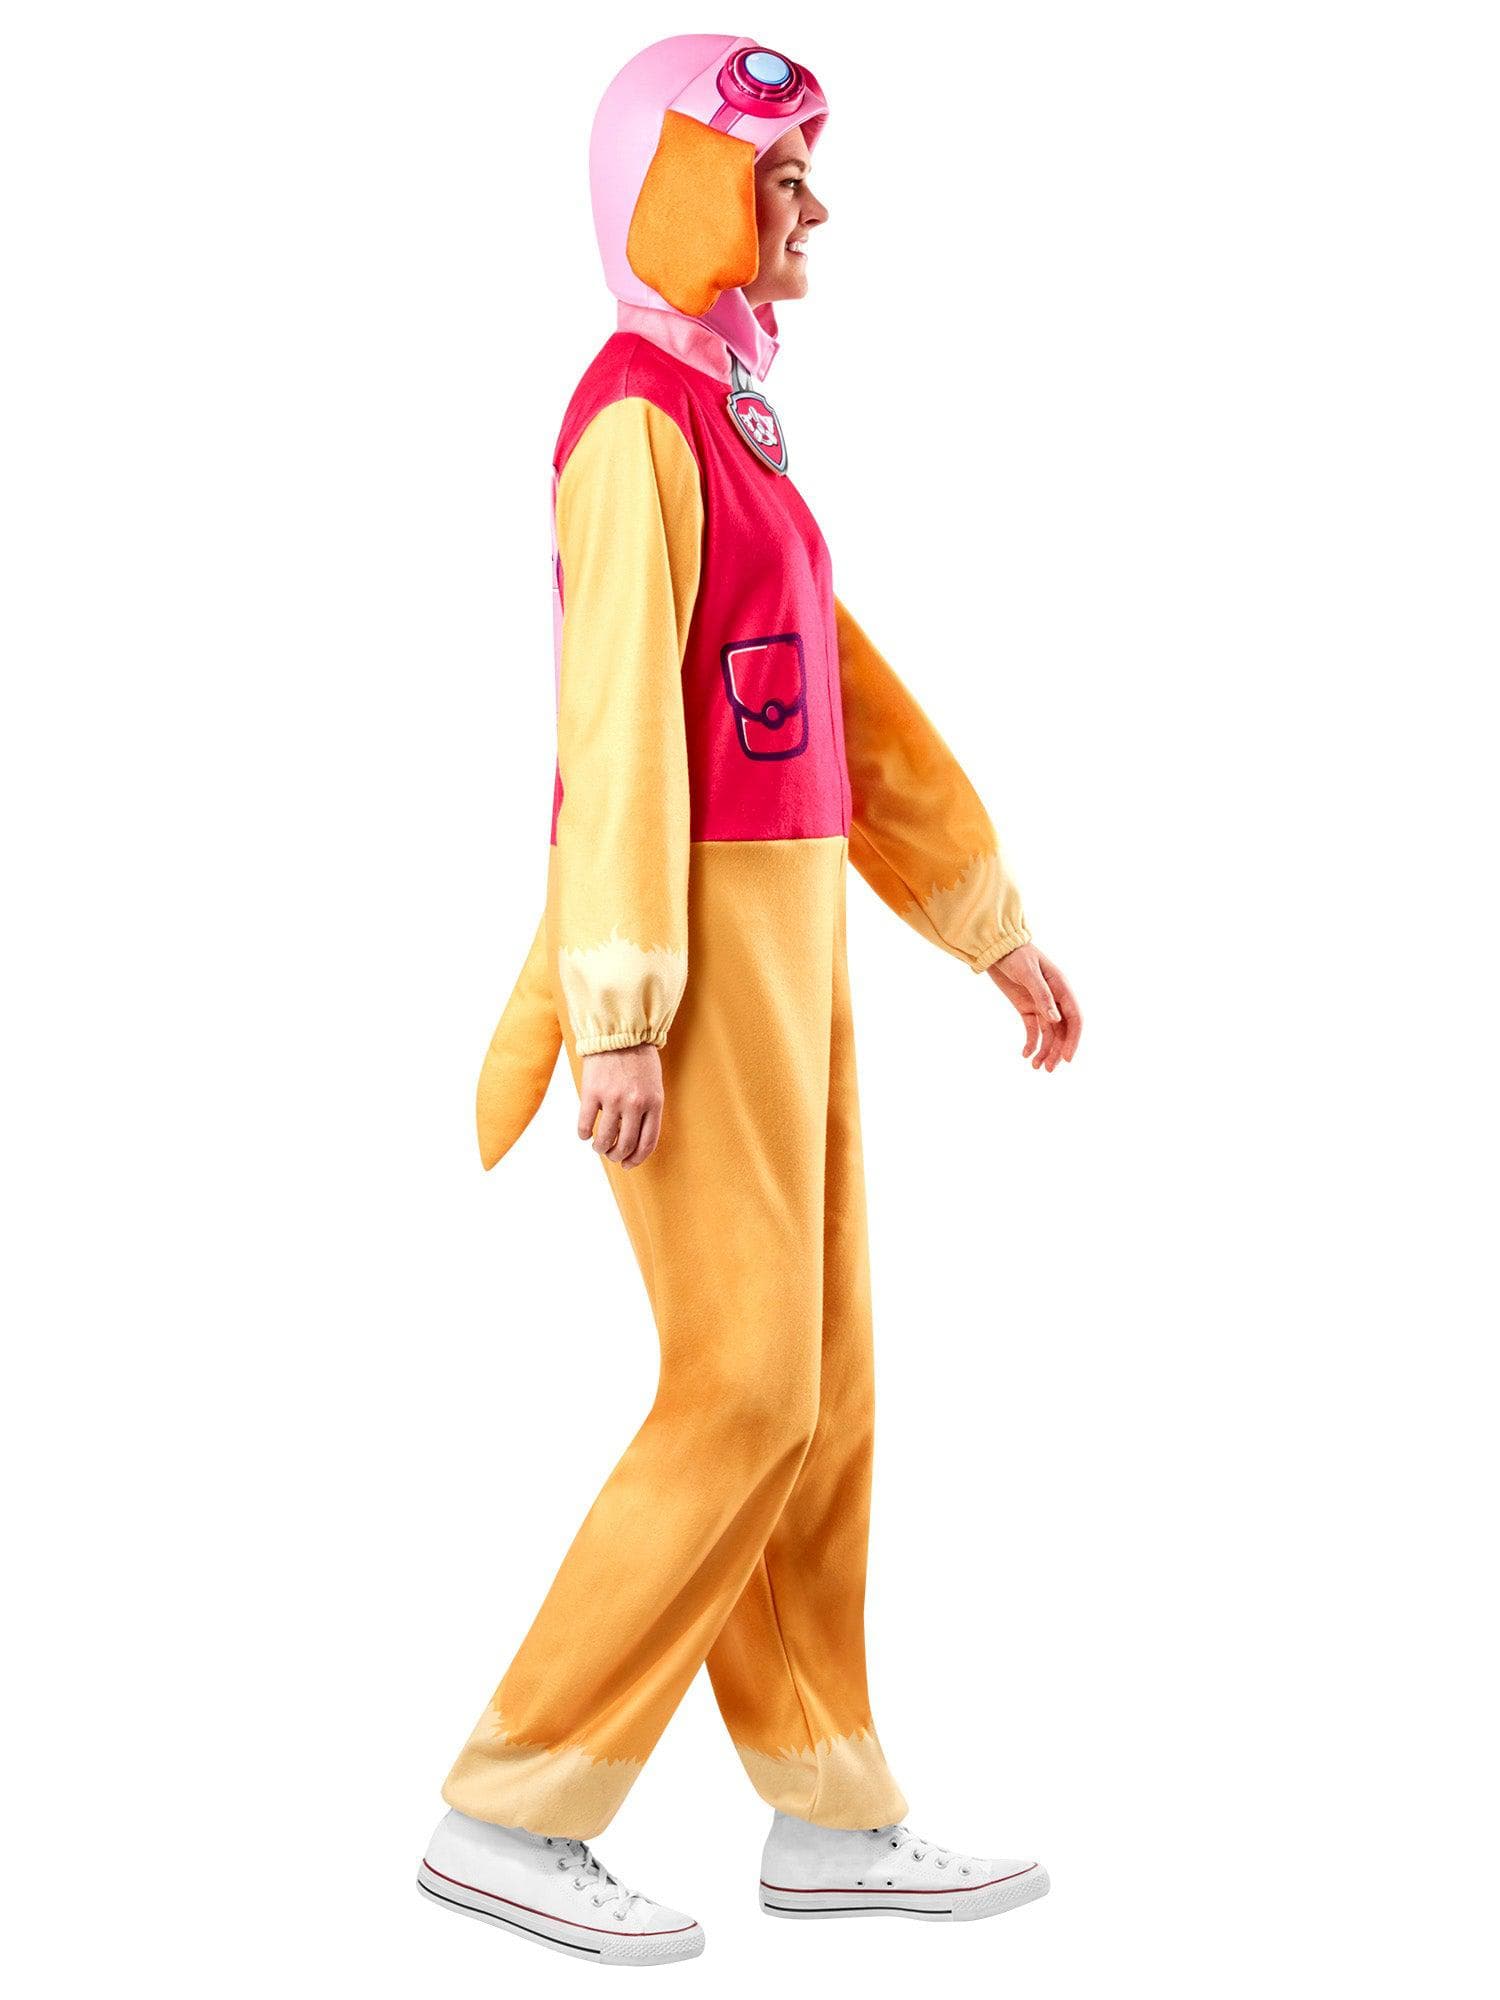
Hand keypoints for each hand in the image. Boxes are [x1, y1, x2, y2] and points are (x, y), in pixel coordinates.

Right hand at [578, 1044, 664, 1167]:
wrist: (618, 1033)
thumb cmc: (638, 1060)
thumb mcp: (653, 1085)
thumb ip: (647, 1110)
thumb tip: (634, 1140)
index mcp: (654, 1103)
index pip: (647, 1142)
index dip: (637, 1159)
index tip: (629, 1164)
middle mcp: (634, 1104)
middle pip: (625, 1145)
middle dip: (617, 1156)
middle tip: (612, 1155)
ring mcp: (613, 1099)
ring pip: (604, 1138)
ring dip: (600, 1148)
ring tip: (599, 1146)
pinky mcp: (592, 1092)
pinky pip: (585, 1124)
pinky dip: (584, 1134)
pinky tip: (585, 1134)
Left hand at [987, 945, 1081, 1071]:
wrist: (996, 947)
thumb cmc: (1015, 954)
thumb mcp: (1028, 973)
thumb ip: (1042, 995)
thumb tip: (1055, 1020)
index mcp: (1061, 988)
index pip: (1074, 1018)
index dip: (1074, 1039)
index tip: (1068, 1058)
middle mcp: (1054, 998)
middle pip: (1062, 1030)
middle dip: (1058, 1050)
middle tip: (1049, 1069)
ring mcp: (1041, 1004)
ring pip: (1049, 1033)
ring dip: (1045, 1050)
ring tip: (1036, 1067)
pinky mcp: (1026, 1007)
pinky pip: (1033, 1029)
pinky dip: (1031, 1042)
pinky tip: (1025, 1054)